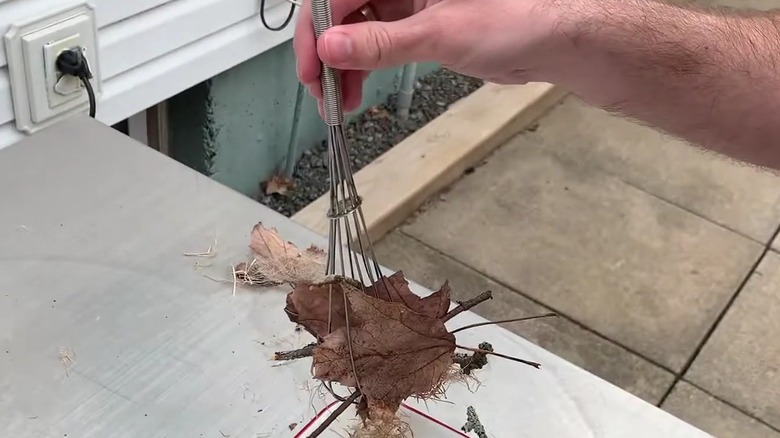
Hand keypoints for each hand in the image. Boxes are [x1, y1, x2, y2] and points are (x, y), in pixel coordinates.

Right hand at [293, 0, 564, 115]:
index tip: (313, 65)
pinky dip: (363, 66)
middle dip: (326, 51)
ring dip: (342, 64)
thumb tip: (333, 48)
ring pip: (356, 28)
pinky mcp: (418, 22)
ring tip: (337, 99)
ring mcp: (408, 0)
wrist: (554, 41)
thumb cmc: (519, 16)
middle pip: (341, 9)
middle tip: (321, 89)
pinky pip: (377, 41)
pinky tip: (356, 88)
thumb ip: (381, 43)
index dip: (318, 29)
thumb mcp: (441, 32)